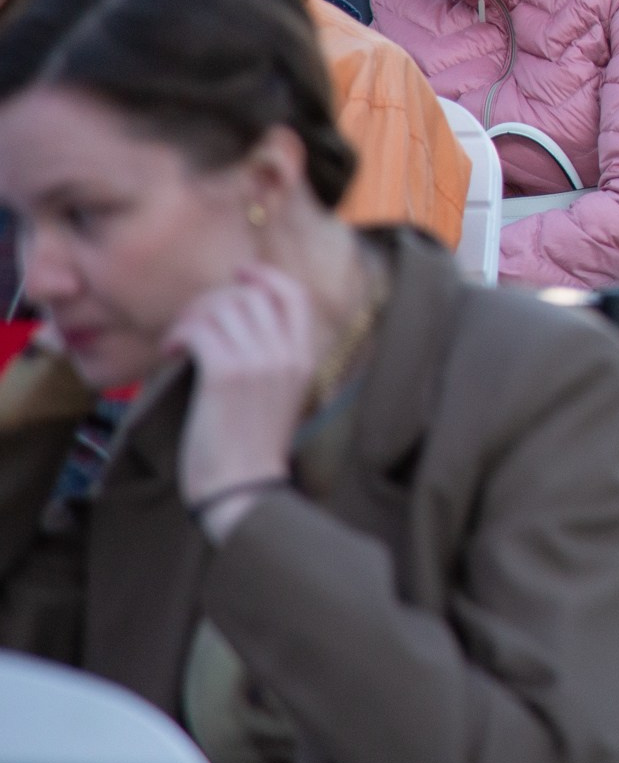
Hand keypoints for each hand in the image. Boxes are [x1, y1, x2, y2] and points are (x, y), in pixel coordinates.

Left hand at [164, 265, 318, 536]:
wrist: (243, 488)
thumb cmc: (250, 449)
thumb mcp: (277, 397)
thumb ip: (269, 360)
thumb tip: (232, 325)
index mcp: (304, 358)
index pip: (293, 295)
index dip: (264, 275)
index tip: (238, 274)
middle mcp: (285, 354)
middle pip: (250, 294)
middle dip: (213, 298)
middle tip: (190, 322)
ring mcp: (258, 362)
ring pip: (221, 306)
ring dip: (191, 316)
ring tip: (178, 340)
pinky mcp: (226, 375)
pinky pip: (199, 330)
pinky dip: (179, 334)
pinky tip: (171, 353)